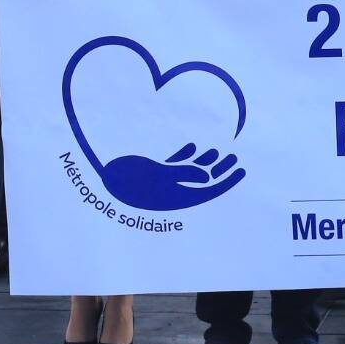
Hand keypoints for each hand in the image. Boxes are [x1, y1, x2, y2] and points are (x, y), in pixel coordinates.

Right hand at [92, 142, 244, 212]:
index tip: (242, 170)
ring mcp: (162, 184)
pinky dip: (184, 159)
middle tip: (234, 157)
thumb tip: (207, 177)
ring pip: (188, 174)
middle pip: (202, 182)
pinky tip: (192, 147)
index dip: (227, 181)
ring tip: (216, 150)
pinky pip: (173, 168)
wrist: (102, 176)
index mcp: (175, 197)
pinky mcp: (152, 175)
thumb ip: (183, 175)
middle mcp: (171, 192)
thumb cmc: (128, 178)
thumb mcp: (157, 176)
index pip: (208, 190)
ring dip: (202, 163)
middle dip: (218, 170)